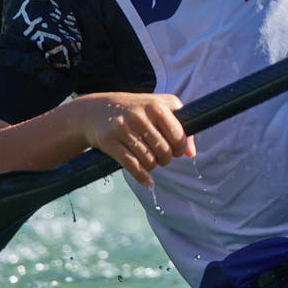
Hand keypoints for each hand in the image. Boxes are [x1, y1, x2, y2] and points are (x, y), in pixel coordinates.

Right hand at [74, 92, 194, 186]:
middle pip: (164, 150)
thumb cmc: (135, 110)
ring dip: (153, 166)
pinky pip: (132, 166)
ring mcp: (123, 128)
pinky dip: (143, 177)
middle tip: (162, 157)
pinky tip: (148, 182)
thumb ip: (180, 124)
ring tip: (151, 161)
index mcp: (155, 105)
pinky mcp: (109, 141)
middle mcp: (139, 115)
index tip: (176, 151)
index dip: (180, 148)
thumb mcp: (158, 107)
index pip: (177, 135)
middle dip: (166, 159)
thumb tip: (191, 153)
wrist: (97, 110)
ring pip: (149, 160)